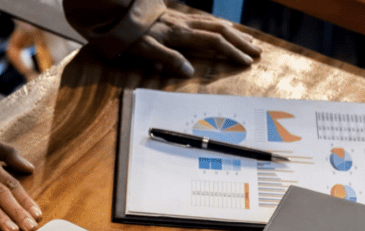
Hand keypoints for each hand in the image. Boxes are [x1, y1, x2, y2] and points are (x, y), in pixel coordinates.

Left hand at [126, 10, 261, 76]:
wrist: (118, 14)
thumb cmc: (129, 35)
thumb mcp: (144, 50)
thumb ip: (167, 59)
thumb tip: (189, 71)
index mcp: (180, 34)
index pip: (213, 42)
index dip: (231, 52)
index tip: (246, 62)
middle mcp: (185, 24)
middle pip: (221, 30)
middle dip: (241, 41)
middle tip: (258, 52)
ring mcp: (182, 19)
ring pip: (215, 23)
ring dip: (234, 32)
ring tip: (249, 41)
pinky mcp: (178, 16)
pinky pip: (206, 20)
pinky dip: (221, 25)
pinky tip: (225, 29)